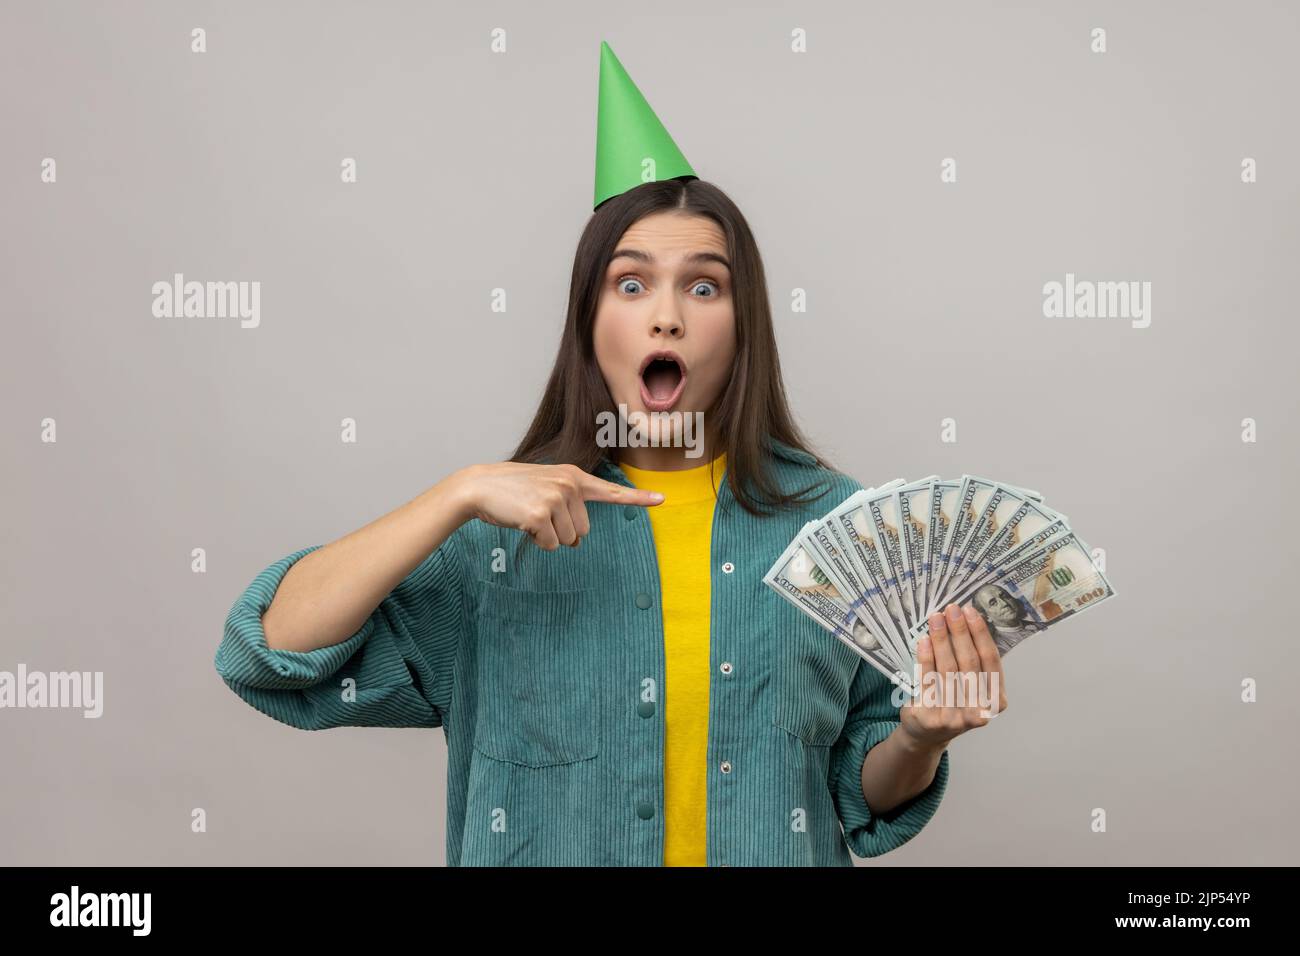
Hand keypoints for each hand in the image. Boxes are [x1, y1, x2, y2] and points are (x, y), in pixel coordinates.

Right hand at [449, 462, 663, 550]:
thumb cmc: (514, 490)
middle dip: (561, 530)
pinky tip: (522, 521)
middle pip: (583, 531)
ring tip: (529, 515)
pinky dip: (536, 541)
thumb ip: (569, 507)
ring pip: (568, 541)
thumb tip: (579, 540)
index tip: (662, 500)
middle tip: (538, 512)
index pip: (611, 492)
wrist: (480, 486)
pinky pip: (550, 545)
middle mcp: (569, 485)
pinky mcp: (540, 514)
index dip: (638, 498)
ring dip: (548, 536)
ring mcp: (555, 498)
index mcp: (574, 477)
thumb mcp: (547, 488)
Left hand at [898, 602, 1008, 749]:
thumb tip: (967, 621)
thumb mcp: (971, 688)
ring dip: (942, 639)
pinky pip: (928, 680)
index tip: (971, 612)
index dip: (980, 634)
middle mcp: (979, 712)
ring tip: (936, 619)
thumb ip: (975, 664)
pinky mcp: (930, 717)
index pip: (990, 661)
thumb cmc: (952, 702)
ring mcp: (955, 717)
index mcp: (996, 702)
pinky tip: (924, 640)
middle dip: (960, 631)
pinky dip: (926, 657)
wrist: (926, 734)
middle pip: (969, 662)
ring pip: (948, 669)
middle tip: (952, 609)